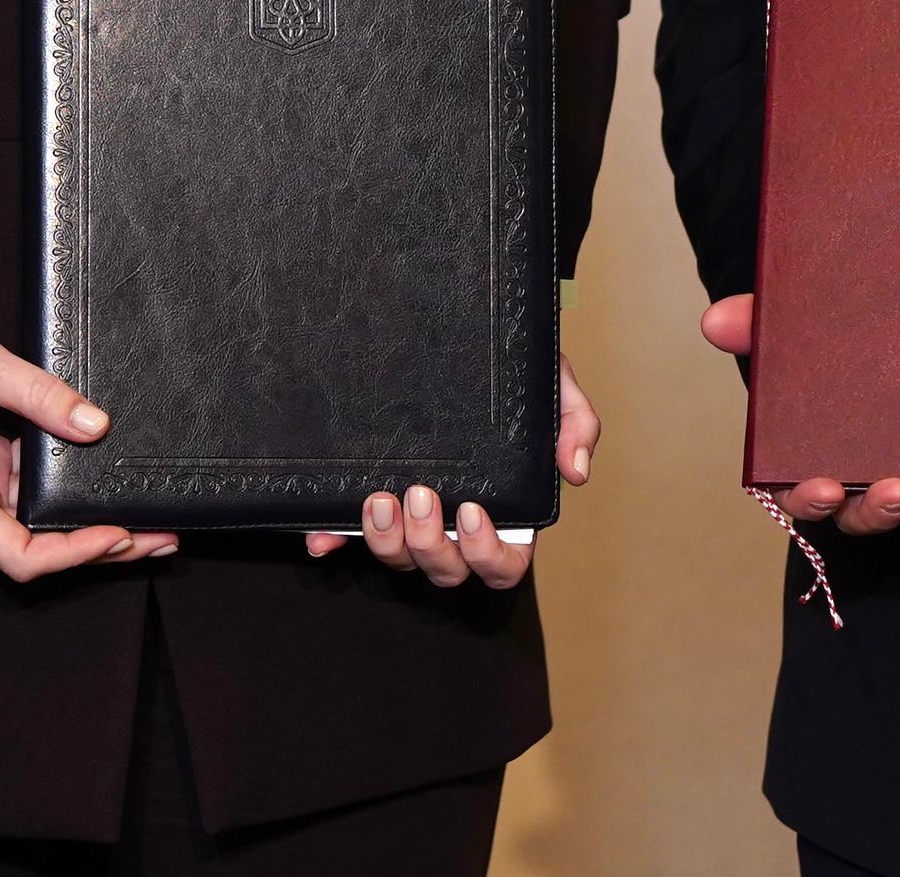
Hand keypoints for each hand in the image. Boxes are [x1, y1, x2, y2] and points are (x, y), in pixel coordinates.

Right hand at [0, 307, 173, 581]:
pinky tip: (99, 487)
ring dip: (83, 526)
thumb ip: (39, 394)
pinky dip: (58, 497)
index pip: (19, 557)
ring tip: (147, 519)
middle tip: (161, 537)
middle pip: (32, 551)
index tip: (121, 533)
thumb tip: (96, 424)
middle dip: (97, 547)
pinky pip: (18, 500)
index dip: (74, 554)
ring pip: (29, 529)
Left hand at [303, 354, 598, 588]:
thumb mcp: (551, 385)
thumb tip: (576, 473)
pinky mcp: (370, 503)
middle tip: (420, 494)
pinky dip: (333, 541)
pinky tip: (323, 537)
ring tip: (379, 497)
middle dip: (429, 544)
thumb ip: (575, 423)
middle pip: (446, 571)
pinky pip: (347, 537)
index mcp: (502, 510)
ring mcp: (410, 517)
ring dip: (387, 541)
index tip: (469, 513)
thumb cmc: (512, 373)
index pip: (503, 564)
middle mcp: (453, 524)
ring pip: (400, 561)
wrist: (460, 330)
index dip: (487, 554)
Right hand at [701, 295, 899, 534]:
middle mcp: (846, 475)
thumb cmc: (822, 343)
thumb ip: (752, 325)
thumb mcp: (787, 331)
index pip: (794, 490)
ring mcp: (891, 477)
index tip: (825, 489)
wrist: (886, 326)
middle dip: (870, 509)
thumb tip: (714, 321)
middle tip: (893, 491)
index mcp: (800, 452)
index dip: (808, 498)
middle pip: (851, 512)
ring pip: (897, 510)